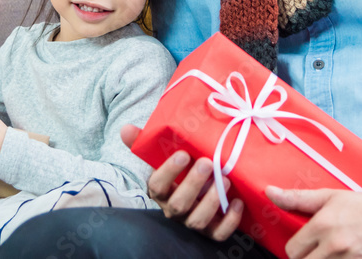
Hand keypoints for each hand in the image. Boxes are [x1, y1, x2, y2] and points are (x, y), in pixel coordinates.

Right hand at [121, 124, 243, 241]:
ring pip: (197, 221)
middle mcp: (174, 210)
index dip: (169, 172)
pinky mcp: (211, 231)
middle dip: (193, 184)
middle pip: (178, 205)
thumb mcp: (163, 156)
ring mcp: (192, 222)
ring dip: (212, 202)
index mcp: (161, 192)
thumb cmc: (180, 171)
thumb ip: (143, 143)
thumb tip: (124, 129)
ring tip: (226, 180)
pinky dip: (229, 221)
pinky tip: (237, 202)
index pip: (157, 186)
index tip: (184, 154)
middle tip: (208, 163)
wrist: (200, 192)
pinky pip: (218, 234)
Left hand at [265, 179, 361, 258]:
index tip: (303, 246)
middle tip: (315, 253)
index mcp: (323, 226)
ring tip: (331, 255)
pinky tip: (347, 257)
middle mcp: (336, 246)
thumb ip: (297, 198)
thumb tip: (269, 192)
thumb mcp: (329, 197)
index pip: (292, 251)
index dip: (295, 249)